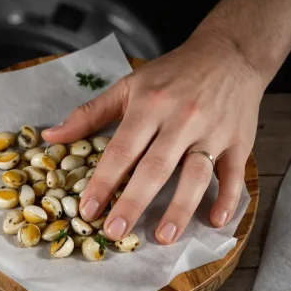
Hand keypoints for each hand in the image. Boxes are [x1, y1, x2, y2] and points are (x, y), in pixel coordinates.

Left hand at [42, 29, 263, 243]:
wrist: (229, 53)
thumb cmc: (173, 73)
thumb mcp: (129, 85)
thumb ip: (90, 113)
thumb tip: (51, 136)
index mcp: (150, 105)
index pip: (122, 149)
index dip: (104, 181)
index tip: (88, 210)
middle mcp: (181, 120)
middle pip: (156, 167)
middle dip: (134, 202)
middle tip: (116, 232)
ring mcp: (213, 132)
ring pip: (196, 175)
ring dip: (180, 208)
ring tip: (163, 237)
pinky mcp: (239, 142)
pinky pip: (234, 174)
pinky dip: (228, 199)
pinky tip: (214, 221)